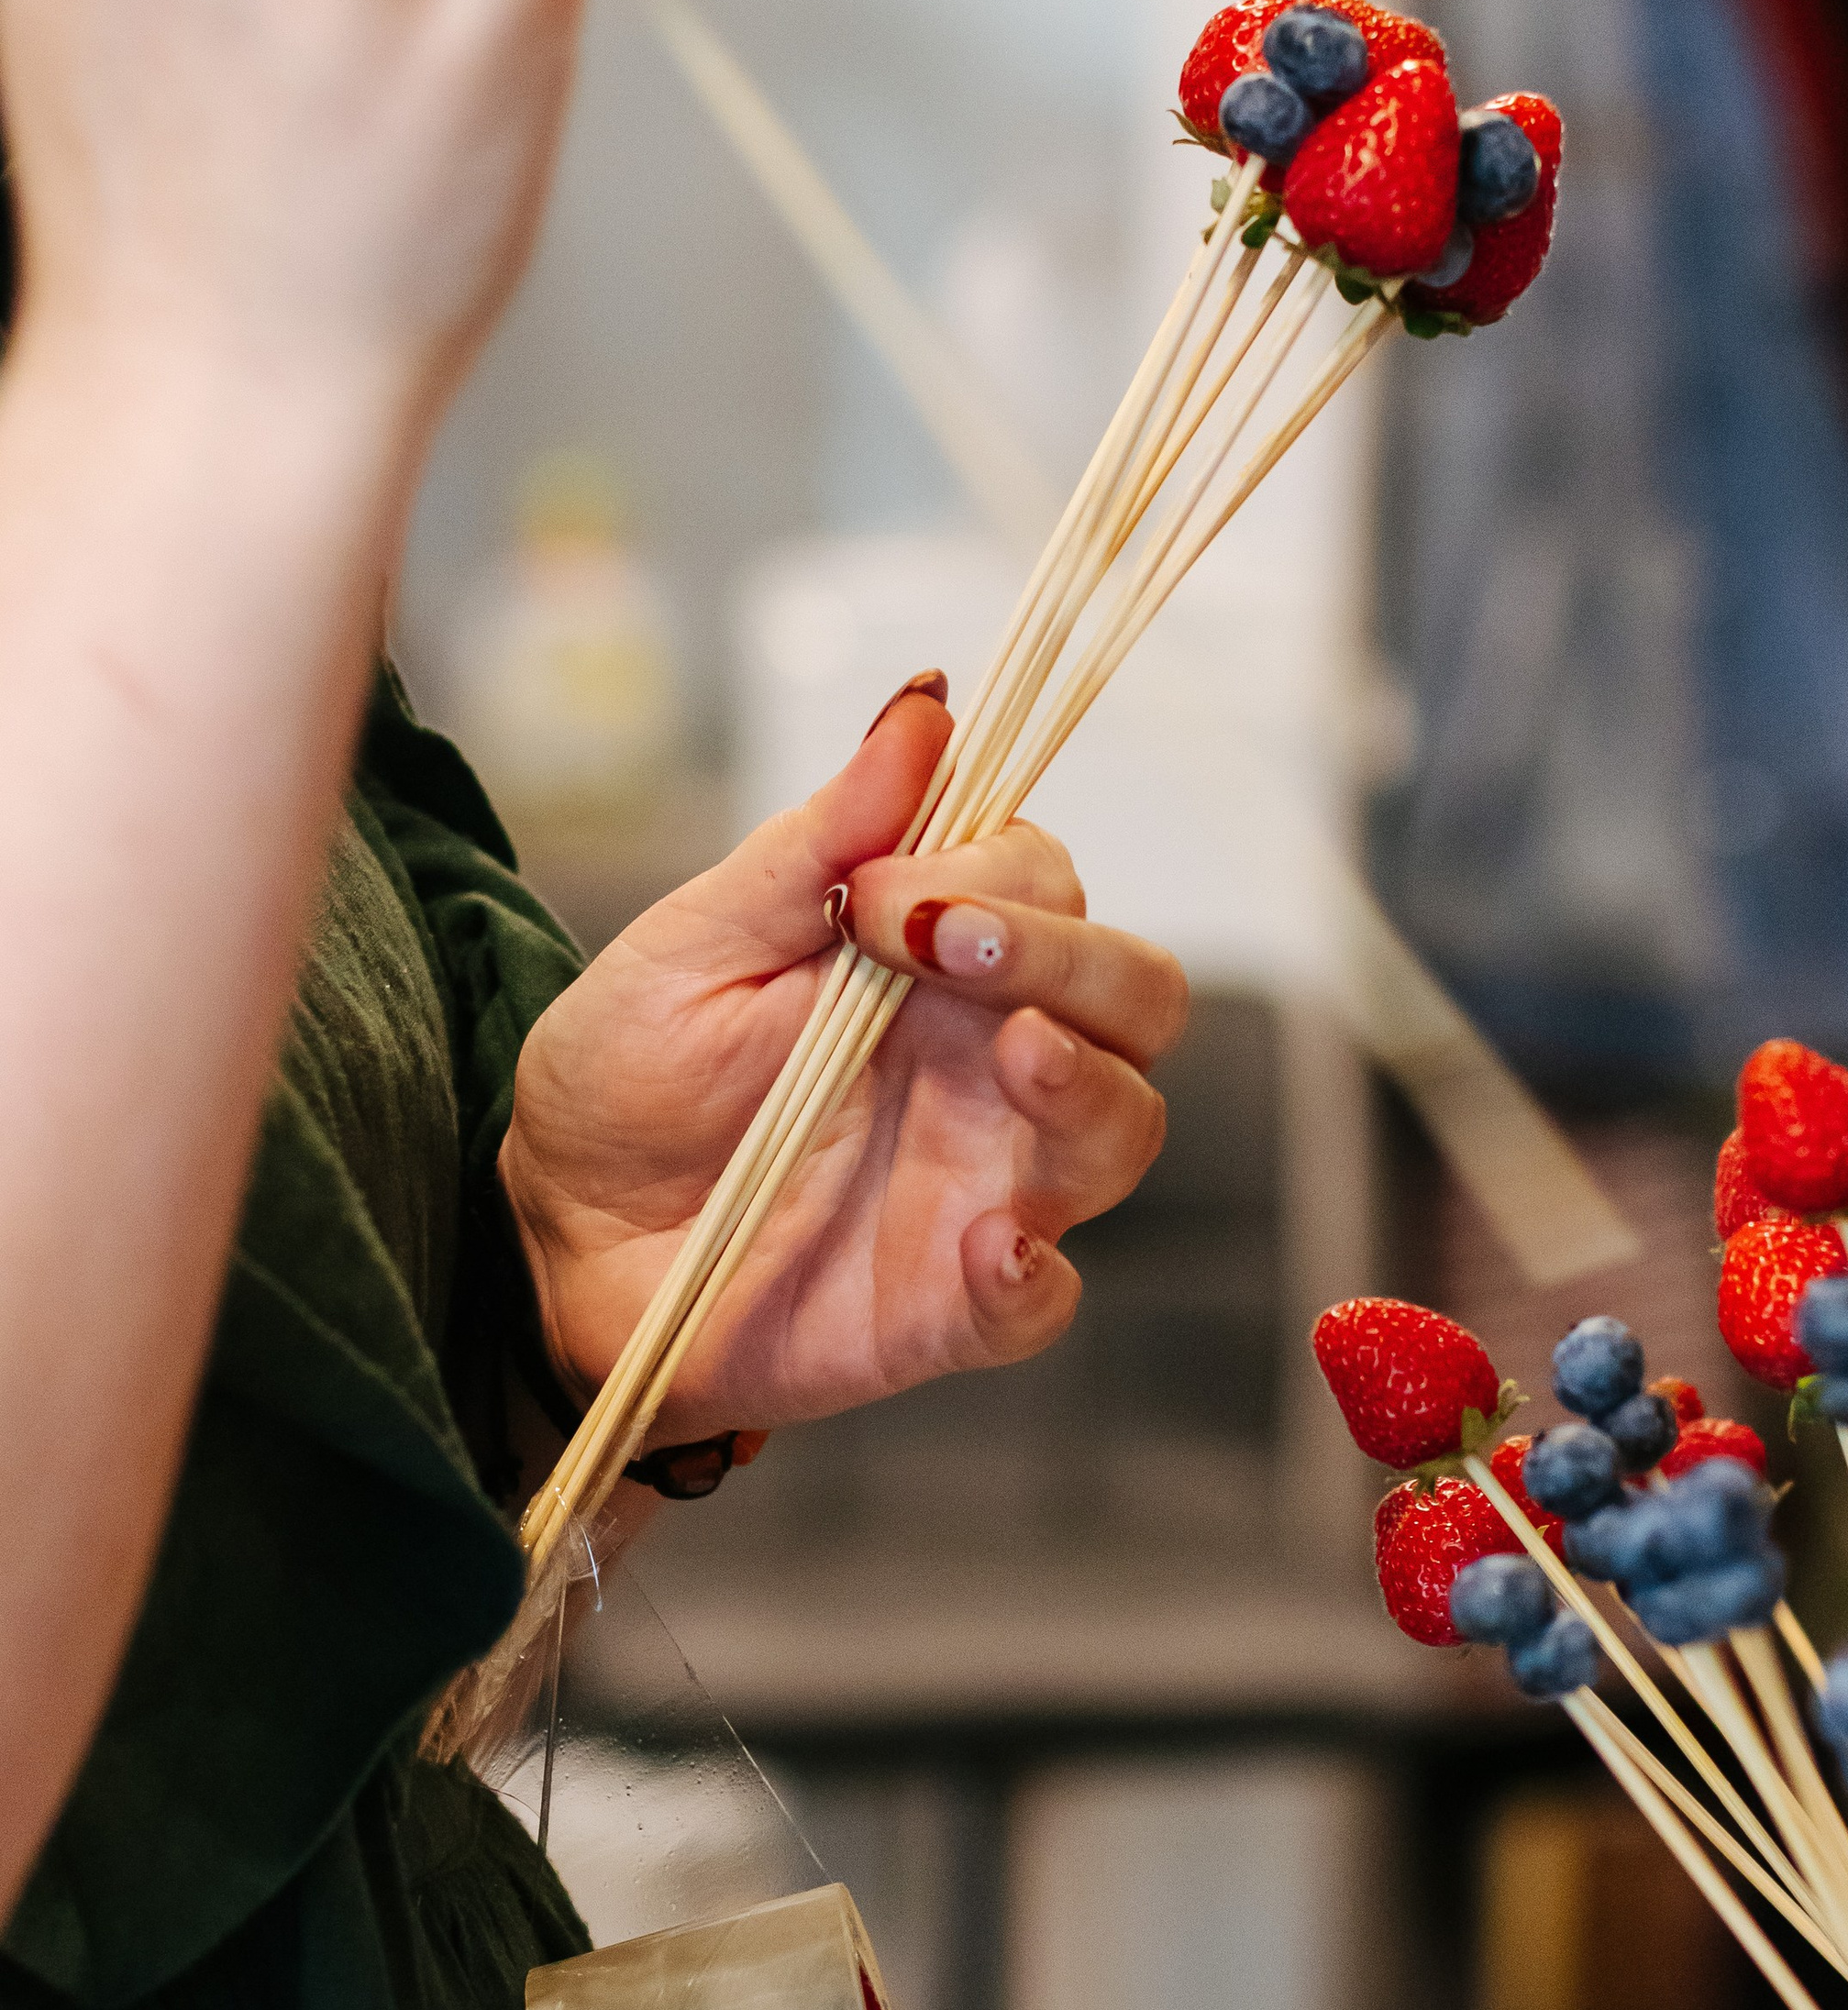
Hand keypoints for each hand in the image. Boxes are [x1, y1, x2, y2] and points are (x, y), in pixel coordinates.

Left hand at [500, 685, 1190, 1439]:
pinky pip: (1041, 1299)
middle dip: (1070, 957)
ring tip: (1015, 1057)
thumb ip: (817, 842)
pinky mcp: (949, 1305)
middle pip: (1134, 997)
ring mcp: (986, 1183)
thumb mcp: (696, 941)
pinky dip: (1033, 1274)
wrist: (551, 1234)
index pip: (1051, 883)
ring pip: (1124, 1130)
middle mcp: (990, 1064)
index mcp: (940, 961)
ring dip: (1089, 1087)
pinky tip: (990, 1244)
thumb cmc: (629, 1076)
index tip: (885, 886)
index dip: (1000, 872)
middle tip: (943, 943)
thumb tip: (923, 704)